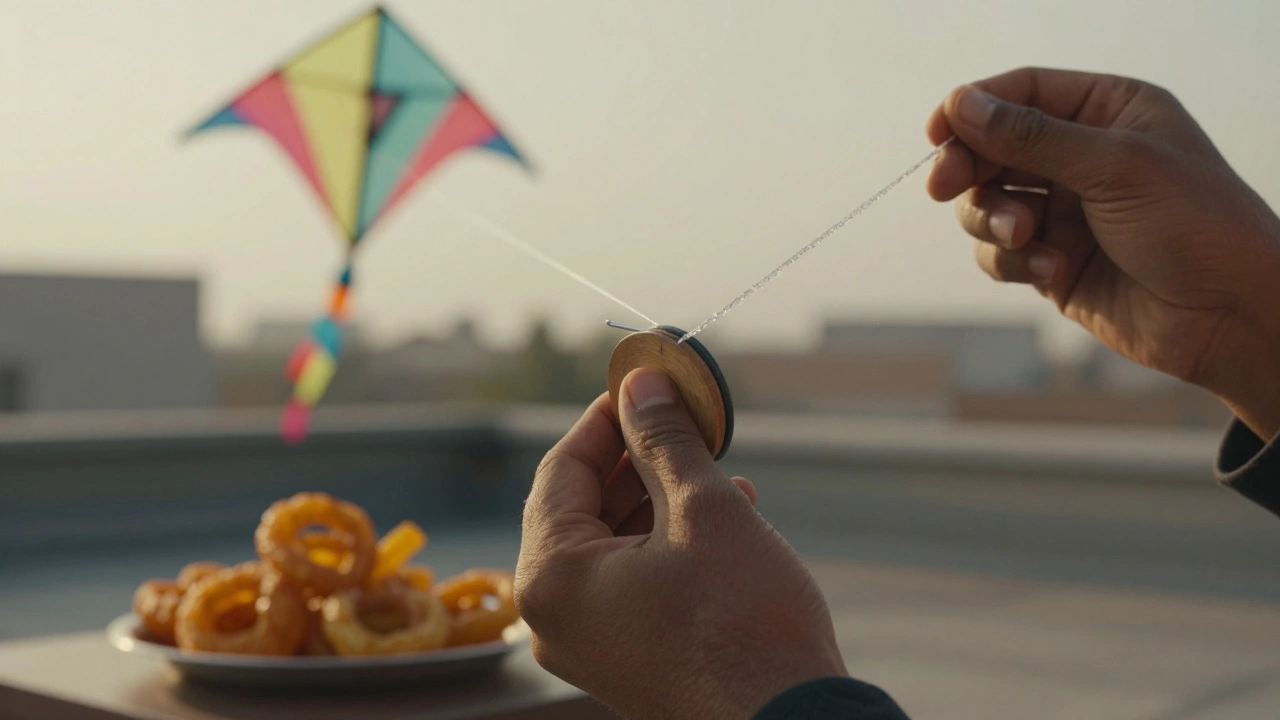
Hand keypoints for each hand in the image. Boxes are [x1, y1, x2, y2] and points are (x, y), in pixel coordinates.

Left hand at [515, 369, 845, 718]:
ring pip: (611, 544)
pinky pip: (630, 580)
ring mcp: (588, 645)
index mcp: (551, 577)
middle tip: (683, 419)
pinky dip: (667, 543)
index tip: (642, 384)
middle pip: (582, 508)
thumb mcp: (704, 508)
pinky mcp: (625, 659)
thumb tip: (642, 383)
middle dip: (638, 459)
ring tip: (716, 466)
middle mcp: (554, 617)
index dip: (605, 420)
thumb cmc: (744, 622)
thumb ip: (663, 439)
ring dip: (660, 498)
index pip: (562, 471)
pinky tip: (726, 514)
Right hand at [927, 67, 1279, 440]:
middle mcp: (1082, 158)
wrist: (1231, 316)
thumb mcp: (1113, 165)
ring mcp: (1066, 212)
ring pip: (987, 203)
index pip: (1022, 93)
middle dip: (969, 169)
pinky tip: (1053, 270)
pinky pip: (1001, 253)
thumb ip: (1031, 136)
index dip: (973, 108)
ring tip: (1026, 237)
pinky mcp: (1053, 262)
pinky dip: (1014, 261)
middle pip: (992, 148)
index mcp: (1108, 112)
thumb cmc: (1196, 225)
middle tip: (943, 186)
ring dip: (993, 219)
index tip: (937, 131)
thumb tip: (962, 104)